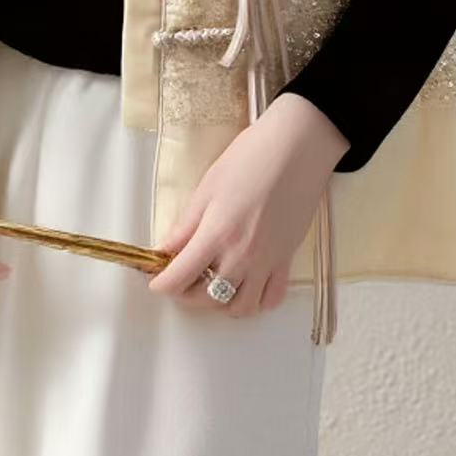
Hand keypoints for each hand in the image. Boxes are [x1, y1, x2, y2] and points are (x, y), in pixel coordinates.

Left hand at [146, 95, 347, 318]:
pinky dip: (256, 302)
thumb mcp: (209, 187)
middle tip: (180, 277)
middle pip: (206, 298)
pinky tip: (245, 286)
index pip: (180, 277)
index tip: (156, 281)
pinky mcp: (287, 259)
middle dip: (186, 293)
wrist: (298, 148)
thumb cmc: (251, 157)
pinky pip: (271, 299)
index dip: (162, 284)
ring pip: (240, 307)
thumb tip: (164, 250)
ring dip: (220, 303)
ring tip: (211, 283)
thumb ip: (186, 225)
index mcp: (217, 234)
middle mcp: (242, 256)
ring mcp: (267, 262)